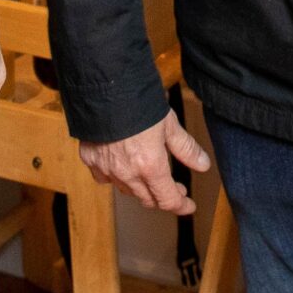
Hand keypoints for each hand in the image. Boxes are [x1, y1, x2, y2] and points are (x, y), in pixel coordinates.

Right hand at [78, 110, 210, 213]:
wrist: (104, 87)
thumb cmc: (139, 102)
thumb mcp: (169, 124)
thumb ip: (186, 149)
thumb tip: (203, 165)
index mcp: (150, 166)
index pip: (167, 200)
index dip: (181, 205)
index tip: (188, 205)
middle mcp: (127, 173)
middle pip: (148, 199)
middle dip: (163, 196)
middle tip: (174, 187)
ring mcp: (106, 168)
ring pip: (127, 190)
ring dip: (141, 189)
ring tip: (150, 176)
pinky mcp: (90, 159)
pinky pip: (104, 178)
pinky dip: (115, 177)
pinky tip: (122, 167)